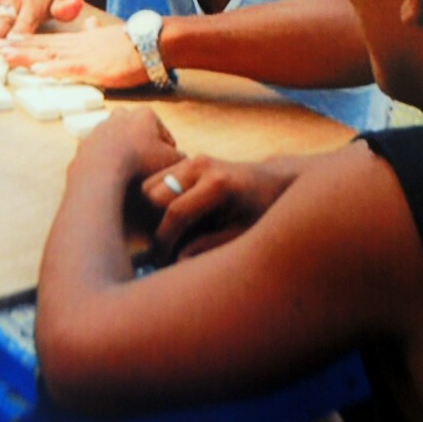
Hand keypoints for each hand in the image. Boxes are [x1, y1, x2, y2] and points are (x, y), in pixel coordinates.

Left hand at [0, 24, 146, 88]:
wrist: (150, 43)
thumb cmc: (132, 43)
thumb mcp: (109, 35)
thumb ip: (96, 32)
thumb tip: (92, 23)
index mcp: (79, 41)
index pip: (47, 40)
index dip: (25, 40)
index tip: (6, 40)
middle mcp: (76, 46)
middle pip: (41, 46)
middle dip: (16, 47)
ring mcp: (83, 56)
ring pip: (48, 56)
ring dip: (25, 56)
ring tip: (4, 56)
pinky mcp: (93, 68)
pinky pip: (69, 69)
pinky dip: (51, 69)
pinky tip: (36, 71)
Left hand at [72, 108, 180, 183]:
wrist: (101, 174)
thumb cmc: (140, 164)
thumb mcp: (171, 162)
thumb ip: (182, 159)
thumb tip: (183, 160)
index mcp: (144, 114)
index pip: (164, 134)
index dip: (169, 153)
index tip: (168, 168)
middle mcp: (120, 115)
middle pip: (139, 133)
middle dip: (144, 147)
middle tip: (148, 168)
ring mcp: (100, 128)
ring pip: (117, 142)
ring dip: (124, 154)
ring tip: (129, 174)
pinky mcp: (85, 144)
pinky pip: (100, 154)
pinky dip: (107, 163)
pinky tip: (112, 177)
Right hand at [142, 155, 280, 260]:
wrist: (272, 180)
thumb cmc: (262, 211)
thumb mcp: (242, 234)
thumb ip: (209, 247)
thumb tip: (176, 262)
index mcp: (218, 184)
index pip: (176, 212)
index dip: (164, 239)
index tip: (161, 259)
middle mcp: (201, 166)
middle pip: (154, 196)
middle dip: (154, 224)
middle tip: (164, 246)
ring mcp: (192, 159)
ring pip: (150, 186)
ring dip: (151, 211)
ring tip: (168, 232)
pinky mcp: (187, 160)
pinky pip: (157, 180)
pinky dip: (156, 200)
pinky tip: (173, 218)